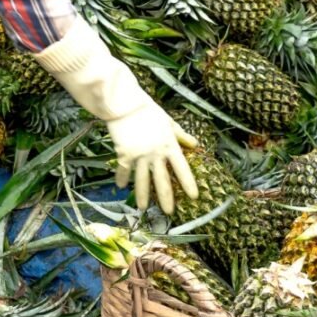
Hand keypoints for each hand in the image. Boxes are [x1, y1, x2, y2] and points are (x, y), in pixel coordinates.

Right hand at [33, 21, 199, 212]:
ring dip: (143, 196)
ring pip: (142, 181)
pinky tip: (122, 188)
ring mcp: (140, 156)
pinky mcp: (124, 154)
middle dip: (166, 198)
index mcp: (170, 145)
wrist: (124, 104)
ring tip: (144, 208)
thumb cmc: (148, 111)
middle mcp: (156, 154)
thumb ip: (181, 135)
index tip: (194, 197)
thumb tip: (195, 144)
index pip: (182, 168)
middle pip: (162, 180)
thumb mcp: (169, 122)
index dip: (188, 184)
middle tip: (170, 212)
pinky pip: (124, 171)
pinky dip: (122, 180)